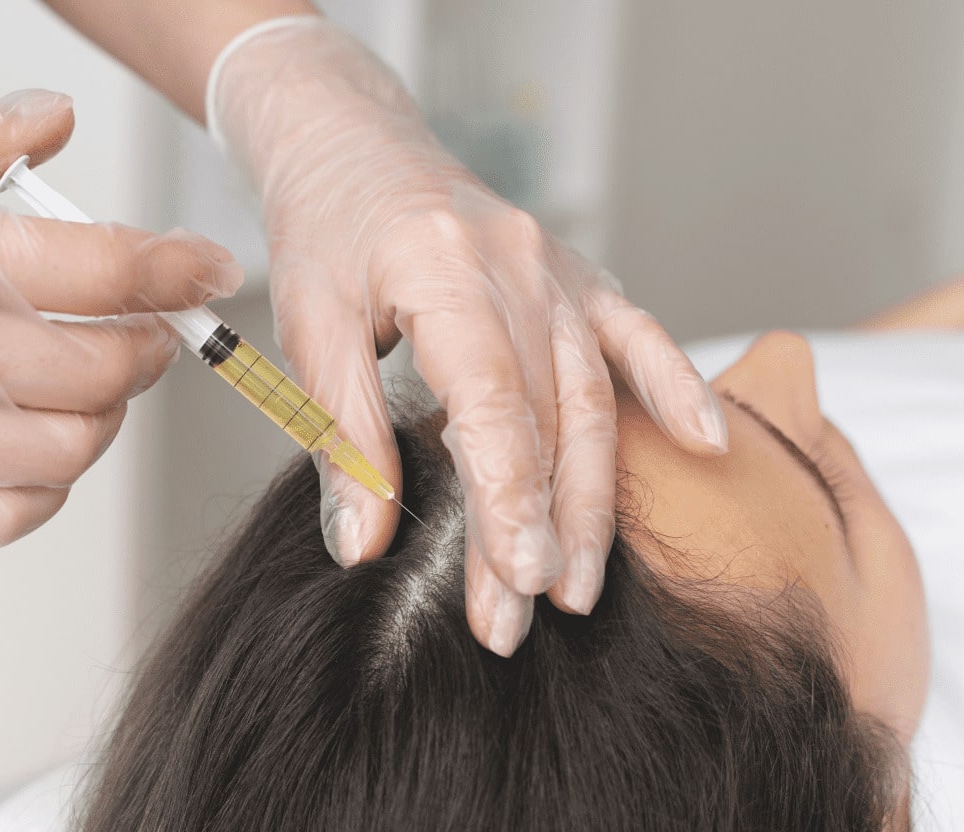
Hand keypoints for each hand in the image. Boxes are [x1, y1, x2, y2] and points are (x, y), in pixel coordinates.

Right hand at [0, 90, 240, 546]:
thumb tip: (58, 119)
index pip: (108, 269)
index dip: (178, 269)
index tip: (206, 269)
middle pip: (109, 367)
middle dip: (150, 343)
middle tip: (145, 326)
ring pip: (75, 446)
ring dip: (107, 414)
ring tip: (91, 383)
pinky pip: (14, 514)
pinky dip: (49, 483)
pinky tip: (35, 442)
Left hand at [208, 19, 725, 653]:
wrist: (358, 148)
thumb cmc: (328, 233)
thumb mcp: (309, 327)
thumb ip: (343, 436)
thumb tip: (361, 545)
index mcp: (443, 269)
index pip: (491, 400)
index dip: (507, 498)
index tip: (513, 581)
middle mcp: (518, 264)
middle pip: (548, 415)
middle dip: (544, 524)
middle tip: (527, 611)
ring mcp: (559, 268)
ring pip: (594, 397)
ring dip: (594, 497)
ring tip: (580, 581)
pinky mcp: (578, 276)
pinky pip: (639, 335)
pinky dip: (676, 389)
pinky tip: (706, 445)